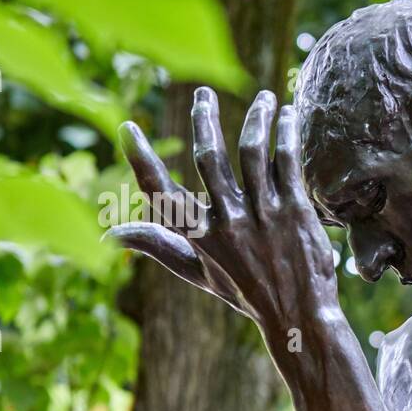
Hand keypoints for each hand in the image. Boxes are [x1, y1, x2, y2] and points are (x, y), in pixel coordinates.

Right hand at [107, 87, 337, 330]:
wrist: (299, 317)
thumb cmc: (247, 294)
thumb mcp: (199, 274)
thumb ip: (160, 246)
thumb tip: (112, 234)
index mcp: (200, 235)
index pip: (160, 192)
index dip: (141, 159)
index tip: (127, 128)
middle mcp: (228, 220)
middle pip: (209, 156)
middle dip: (204, 118)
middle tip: (203, 93)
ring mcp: (263, 213)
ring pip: (252, 150)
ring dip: (256, 117)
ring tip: (263, 97)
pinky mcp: (295, 210)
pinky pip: (287, 160)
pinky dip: (286, 133)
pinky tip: (287, 115)